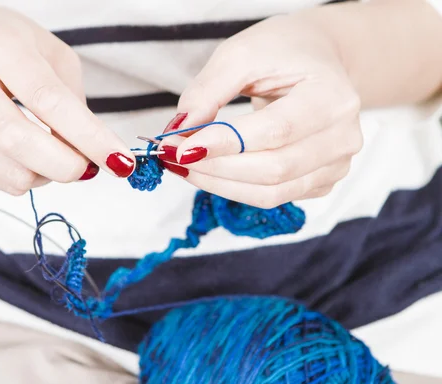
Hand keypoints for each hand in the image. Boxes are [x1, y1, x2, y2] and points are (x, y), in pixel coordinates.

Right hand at [0, 0, 134, 193]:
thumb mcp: (47, 51)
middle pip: (20, 142)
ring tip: (55, 153)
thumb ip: (72, 99)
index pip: (48, 100)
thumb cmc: (4, 45)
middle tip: (89, 167)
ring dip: (48, 175)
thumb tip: (90, 154)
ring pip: (11, 172)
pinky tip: (28, 156)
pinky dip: (26, 177)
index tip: (119, 161)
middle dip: (67, 166)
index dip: (88, 136)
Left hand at [159, 15, 361, 208]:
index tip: (178, 147)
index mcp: (332, 97)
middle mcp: (342, 137)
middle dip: (215, 168)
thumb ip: (207, 92)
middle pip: (273, 170)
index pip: (275, 132)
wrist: (318, 62)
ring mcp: (335, 165)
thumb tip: (178, 132)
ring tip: (184, 166)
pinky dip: (234, 188)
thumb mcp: (241, 55)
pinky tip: (209, 171)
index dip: (225, 145)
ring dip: (219, 184)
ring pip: (271, 193)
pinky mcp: (320, 182)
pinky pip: (273, 197)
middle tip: (172, 157)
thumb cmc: (282, 53)